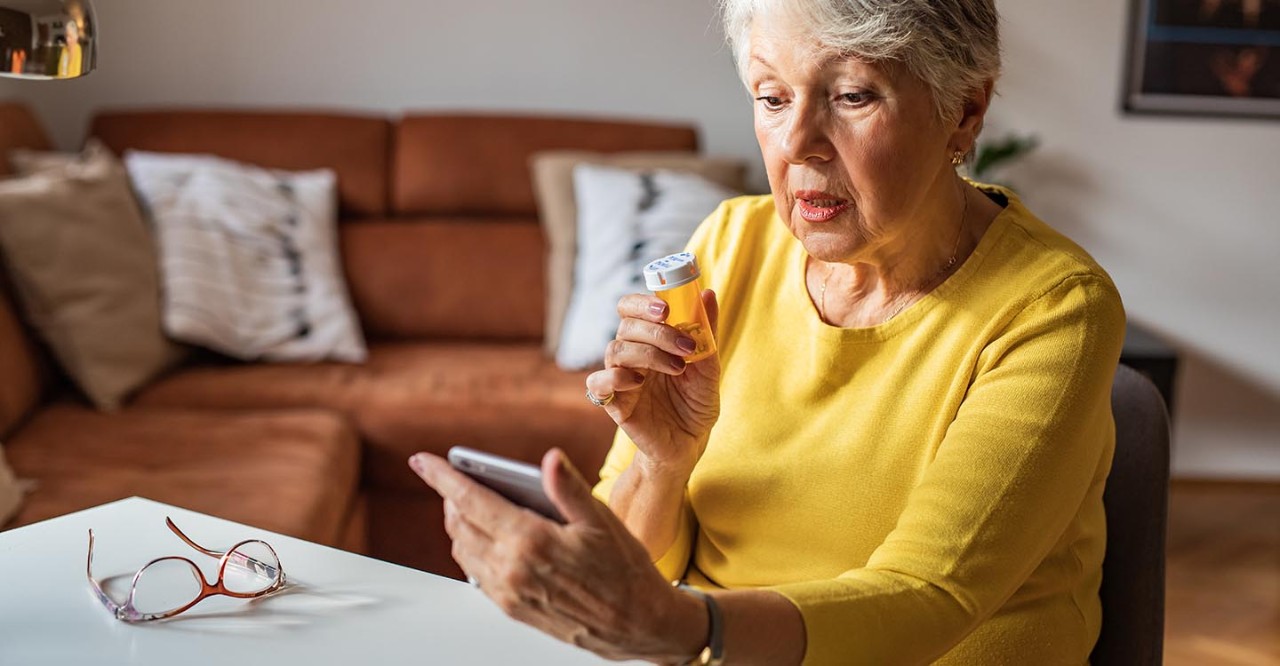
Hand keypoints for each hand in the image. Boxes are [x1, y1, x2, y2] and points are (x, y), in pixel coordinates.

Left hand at [409, 450, 706, 662]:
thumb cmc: (624, 570)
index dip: (443, 477)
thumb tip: (550, 459)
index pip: (471, 501)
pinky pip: (477, 574)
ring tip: (471, 504)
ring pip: (464, 551)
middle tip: (456, 478)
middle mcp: (513, 570)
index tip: (423, 462)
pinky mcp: (513, 609)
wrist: (638, 623)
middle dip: (451, 497)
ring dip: (459, 525)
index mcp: (531, 541)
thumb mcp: (601, 520)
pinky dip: (473, 550)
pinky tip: (490, 539)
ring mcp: (510, 593)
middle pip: (460, 525)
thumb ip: (568, 488)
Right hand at [586, 290, 720, 474]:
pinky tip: (640, 384)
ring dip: (648, 354)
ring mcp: (620, 378)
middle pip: (626, 326)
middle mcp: (631, 356)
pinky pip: (598, 383)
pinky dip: (616, 378)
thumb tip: (707, 294)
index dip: (642, 302)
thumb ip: (706, 332)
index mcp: (649, 341)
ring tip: (678, 369)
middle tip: (685, 346)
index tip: (667, 309)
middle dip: (657, 331)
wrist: (690, 444)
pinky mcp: (614, 404)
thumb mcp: (709, 366)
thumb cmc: (696, 404)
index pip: (630, 309)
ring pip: (614, 349)